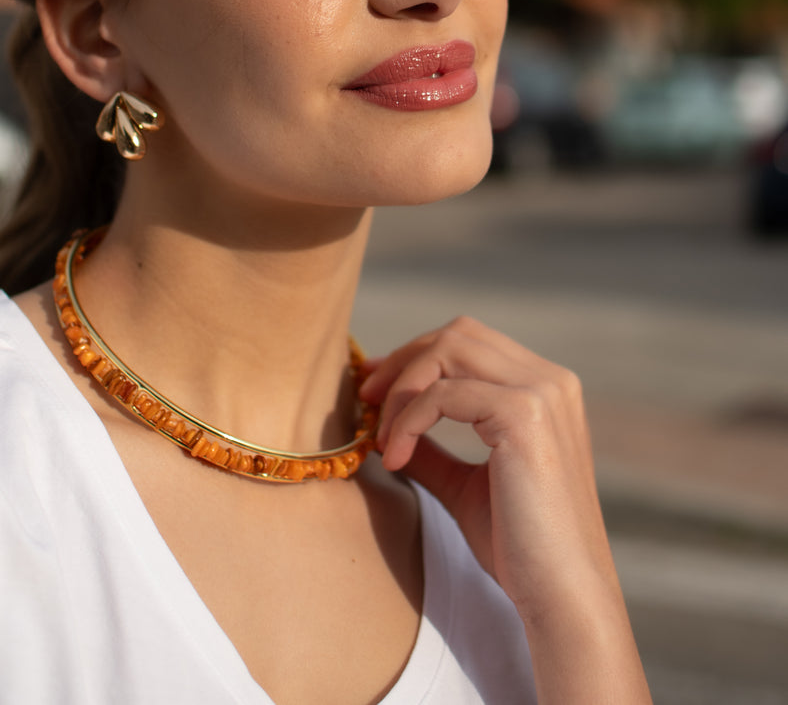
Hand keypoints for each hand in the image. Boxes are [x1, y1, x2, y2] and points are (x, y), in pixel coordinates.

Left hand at [358, 316, 621, 625]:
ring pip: (448, 351)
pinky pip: (443, 393)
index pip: (470, 343)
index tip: (377, 391)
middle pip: (458, 334)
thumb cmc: (521, 549)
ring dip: (403, 388)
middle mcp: (551, 380)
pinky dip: (409, 419)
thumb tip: (384, 426)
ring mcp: (542, 393)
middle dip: (405, 360)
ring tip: (382, 435)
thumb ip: (433, 450)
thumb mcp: (466, 485)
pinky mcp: (524, 414)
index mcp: (546, 390)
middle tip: (368, 399)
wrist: (562, 596)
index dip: (417, 357)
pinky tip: (395, 458)